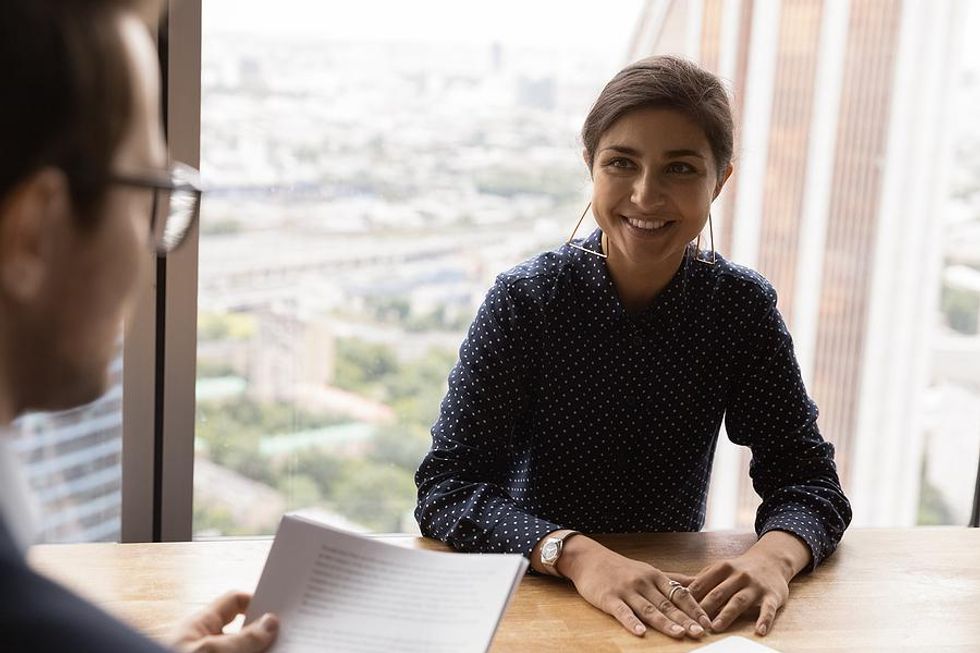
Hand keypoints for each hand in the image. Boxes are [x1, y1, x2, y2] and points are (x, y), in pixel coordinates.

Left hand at [169, 591, 278, 652]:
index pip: (234, 603)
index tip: (284, 610)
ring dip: (262, 652)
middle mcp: (204, 644)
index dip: (259, 603)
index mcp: (199, 626)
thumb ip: (243, 639)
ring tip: (287, 651)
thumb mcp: (211, 652)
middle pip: (243, 633)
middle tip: (290, 638)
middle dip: (264, 636)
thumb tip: (270, 623)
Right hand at [556, 535, 712, 638]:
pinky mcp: (609, 598)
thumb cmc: (621, 568)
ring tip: (679, 634)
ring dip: (665, 622)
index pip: (679, 593)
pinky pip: (622, 612)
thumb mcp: (648, 569)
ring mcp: (626, 590)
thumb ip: (673, 579)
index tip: (709, 622)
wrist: (589, 558)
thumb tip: (698, 583)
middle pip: (667, 604)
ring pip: (648, 608)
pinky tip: (640, 632)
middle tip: (701, 632)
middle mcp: (643, 582)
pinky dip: (631, 622)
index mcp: (655, 576)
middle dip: (685, 619)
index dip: (695, 608)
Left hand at [687, 531, 810, 635]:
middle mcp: (739, 575)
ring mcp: (755, 586)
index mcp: (723, 568)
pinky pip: (768, 610)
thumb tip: (676, 589)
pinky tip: (759, 631)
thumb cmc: (740, 569)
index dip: (690, 598)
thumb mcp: (721, 569)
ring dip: (726, 615)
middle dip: (705, 608)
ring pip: (739, 601)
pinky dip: (764, 621)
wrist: (772, 561)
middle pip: (718, 593)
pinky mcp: (772, 596)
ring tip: (715, 627)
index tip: (679, 610)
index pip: (703, 584)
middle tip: (694, 623)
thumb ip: (702, 579)